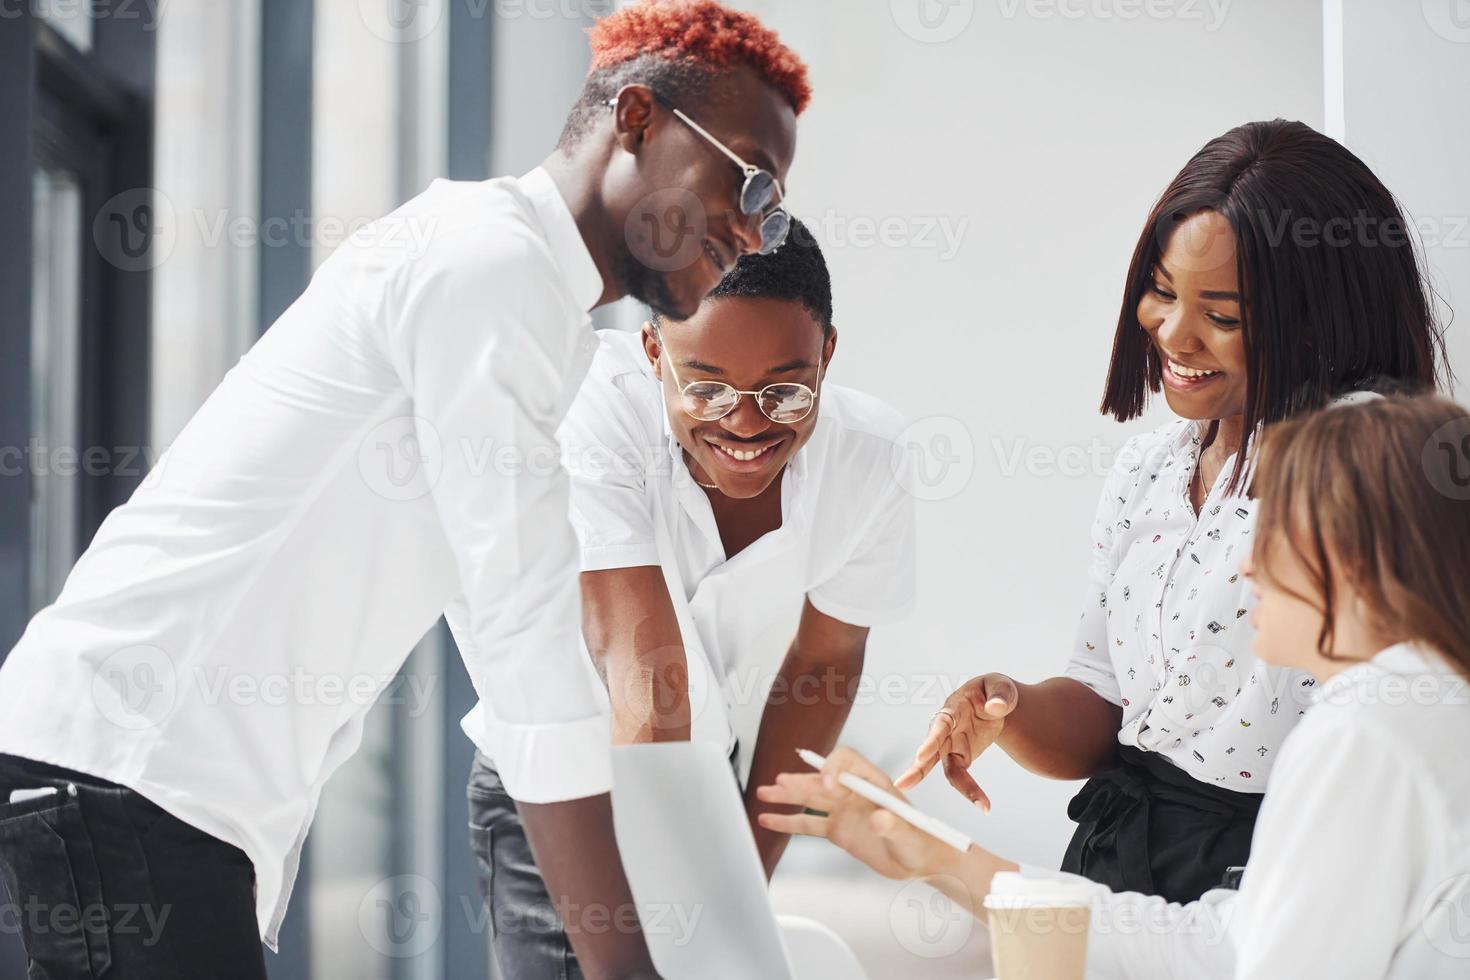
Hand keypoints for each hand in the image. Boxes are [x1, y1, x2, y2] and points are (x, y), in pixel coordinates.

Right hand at [754, 746, 957, 881]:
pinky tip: (768, 819)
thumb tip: (881, 817)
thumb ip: (896, 827)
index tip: (827, 787)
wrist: (921, 862)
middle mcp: (855, 792)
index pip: (848, 764)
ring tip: (764, 793)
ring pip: (810, 798)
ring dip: (787, 795)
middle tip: (780, 783)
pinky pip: (807, 823)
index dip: (834, 770)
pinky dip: (787, 821)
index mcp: (874, 784)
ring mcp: (844, 809)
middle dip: (801, 781)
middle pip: (822, 779)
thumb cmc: (923, 844)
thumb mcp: (911, 837)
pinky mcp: (836, 828)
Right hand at [895, 673, 1018, 809]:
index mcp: (954, 707)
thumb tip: (995, 708)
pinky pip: (961, 776)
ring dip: (956, 787)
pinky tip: (984, 805)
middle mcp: (947, 728)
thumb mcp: (1001, 686)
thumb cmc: (993, 692)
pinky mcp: (960, 757)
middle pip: (930, 750)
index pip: (941, 724)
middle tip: (902, 784)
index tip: (921, 754)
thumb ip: (1000, 695)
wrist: (996, 704)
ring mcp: (951, 744)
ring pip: (944, 768)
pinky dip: (971, 791)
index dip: (931, 739)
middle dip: (917, 768)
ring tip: (974, 807)